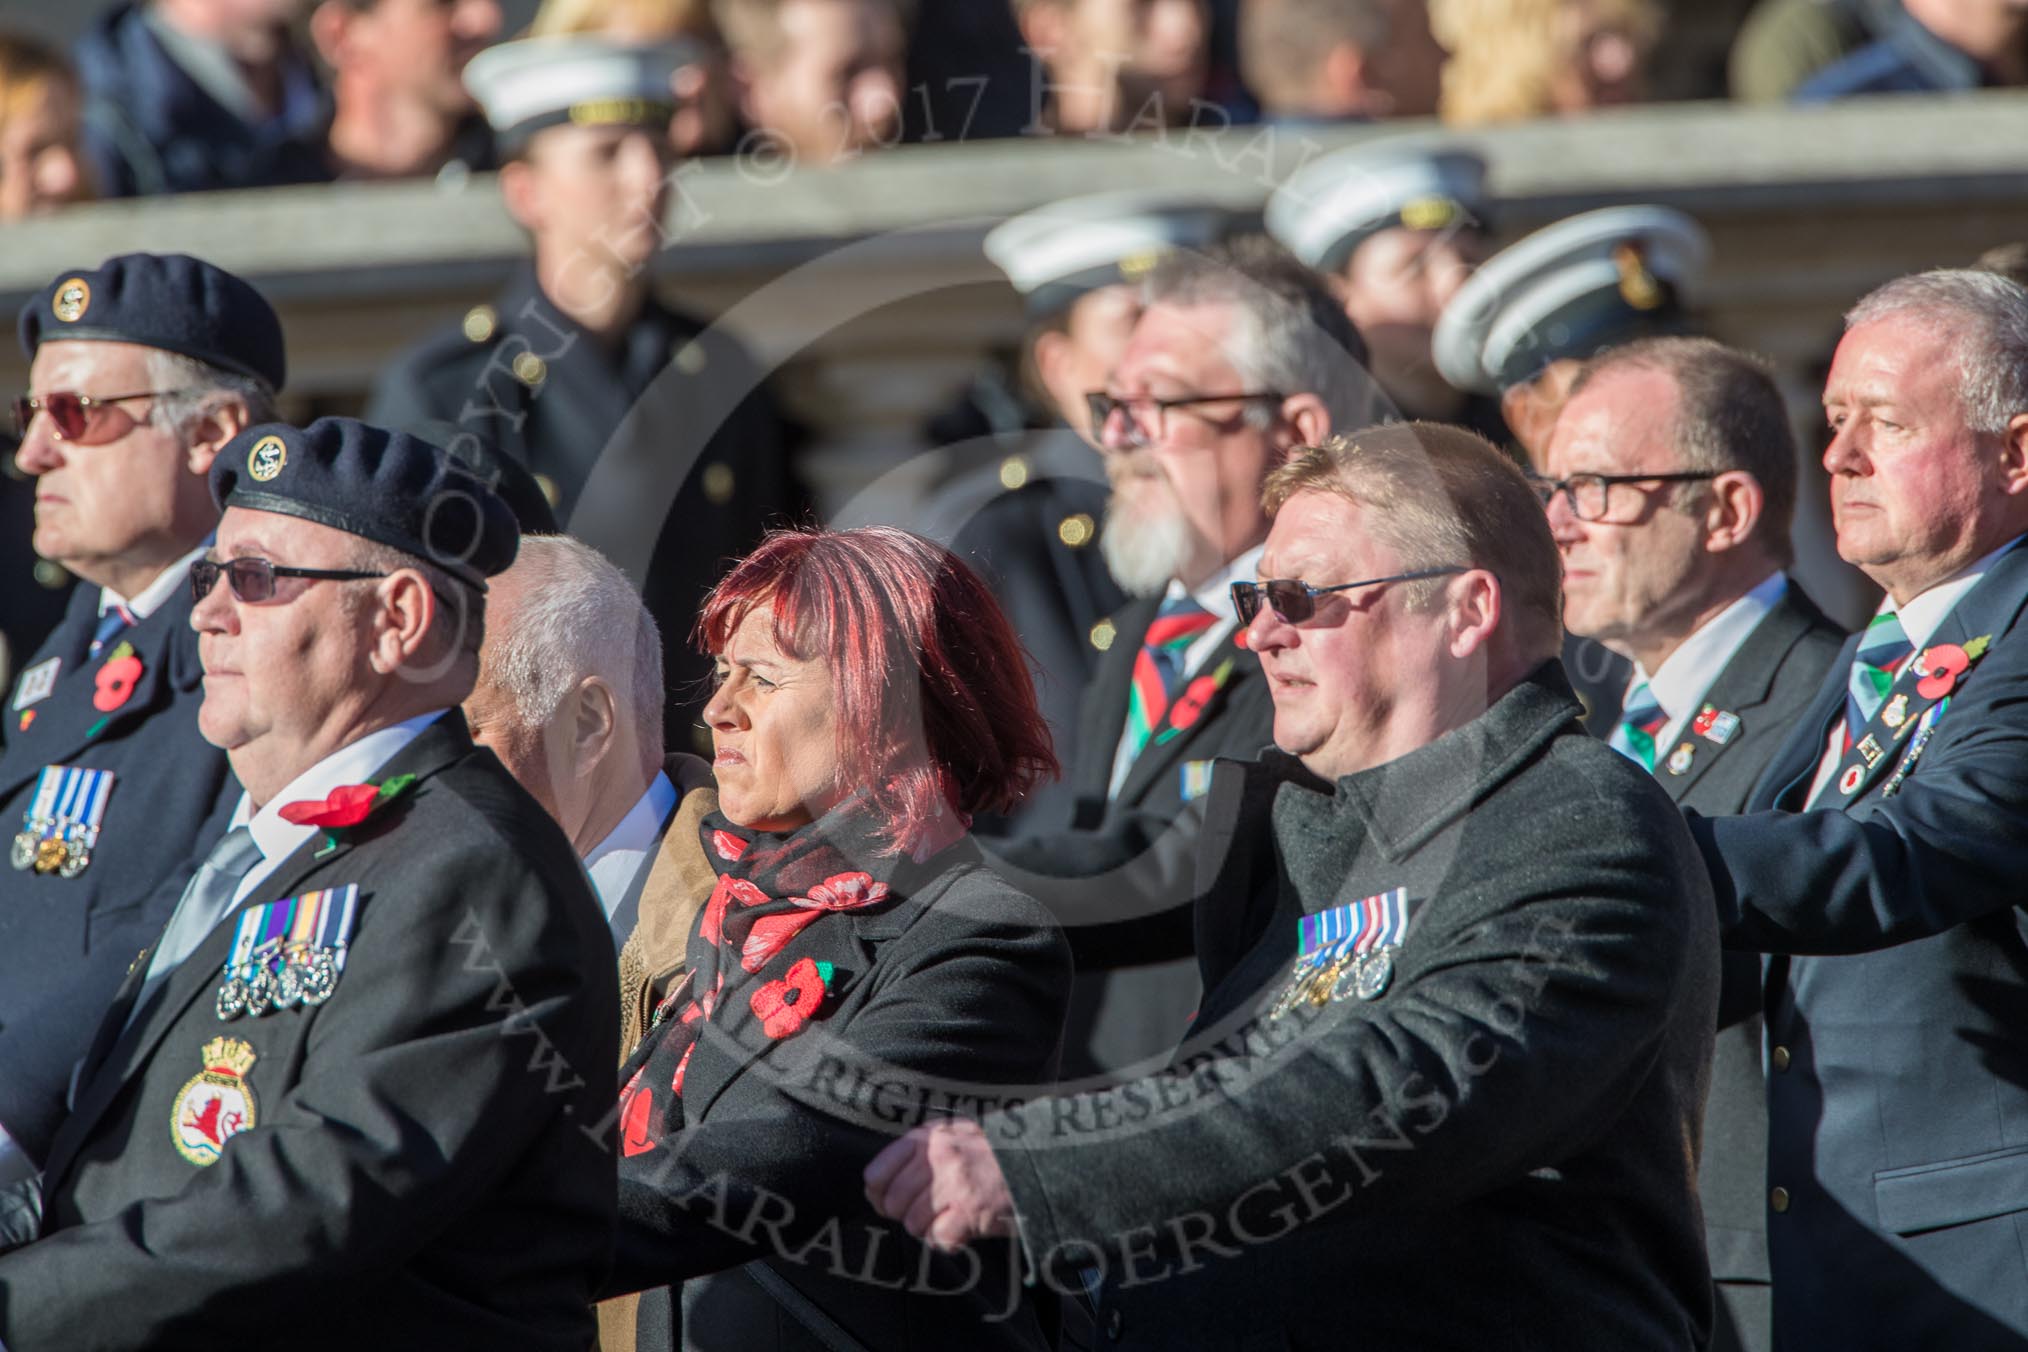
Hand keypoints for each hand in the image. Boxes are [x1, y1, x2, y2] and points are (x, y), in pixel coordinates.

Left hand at [862, 1117, 1015, 1252]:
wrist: (1039, 1159)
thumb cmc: (993, 1152)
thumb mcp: (953, 1134)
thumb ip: (919, 1152)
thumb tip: (879, 1185)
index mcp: (928, 1137)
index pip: (877, 1173)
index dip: (879, 1194)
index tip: (886, 1202)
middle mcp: (938, 1158)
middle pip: (893, 1203)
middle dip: (905, 1215)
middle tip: (926, 1214)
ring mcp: (955, 1185)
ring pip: (913, 1223)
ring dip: (928, 1229)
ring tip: (948, 1219)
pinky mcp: (971, 1212)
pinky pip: (938, 1239)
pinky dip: (947, 1242)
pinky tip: (961, 1231)